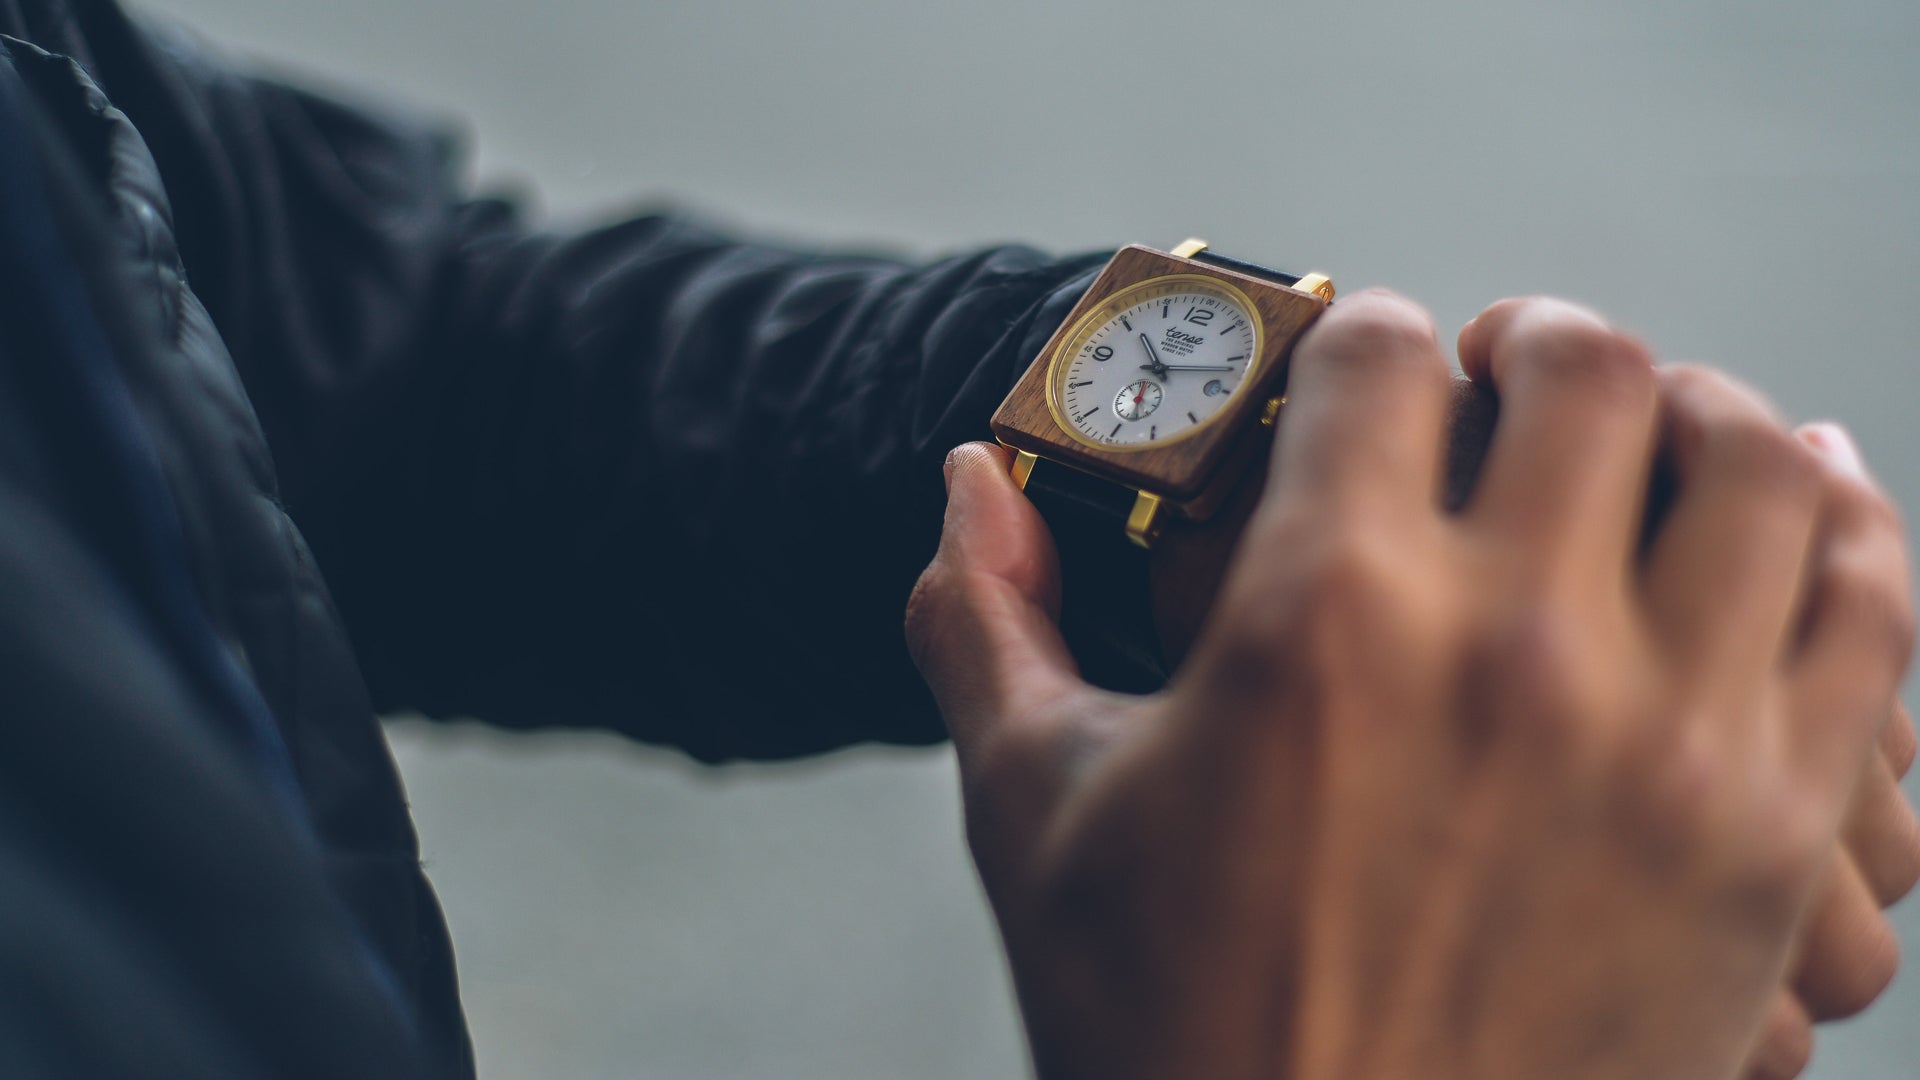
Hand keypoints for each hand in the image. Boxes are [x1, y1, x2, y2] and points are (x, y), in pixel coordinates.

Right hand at [906, 293, 1912, 1079]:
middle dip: (1531, 341)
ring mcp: (1671, 739)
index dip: (1364, 336)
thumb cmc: (1176, 1027)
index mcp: (1320, 616)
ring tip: (1649, 428)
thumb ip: (986, 623)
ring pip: (1755, 462)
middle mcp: (1513, 648)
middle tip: (1501, 371)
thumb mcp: (1039, 813)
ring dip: (1697, 410)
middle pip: (1583, 370)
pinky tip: (1792, 512)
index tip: (1364, 364)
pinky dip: (1847, 527)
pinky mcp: (1773, 835)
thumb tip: (963, 488)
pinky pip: (1872, 611)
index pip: (1381, 361)